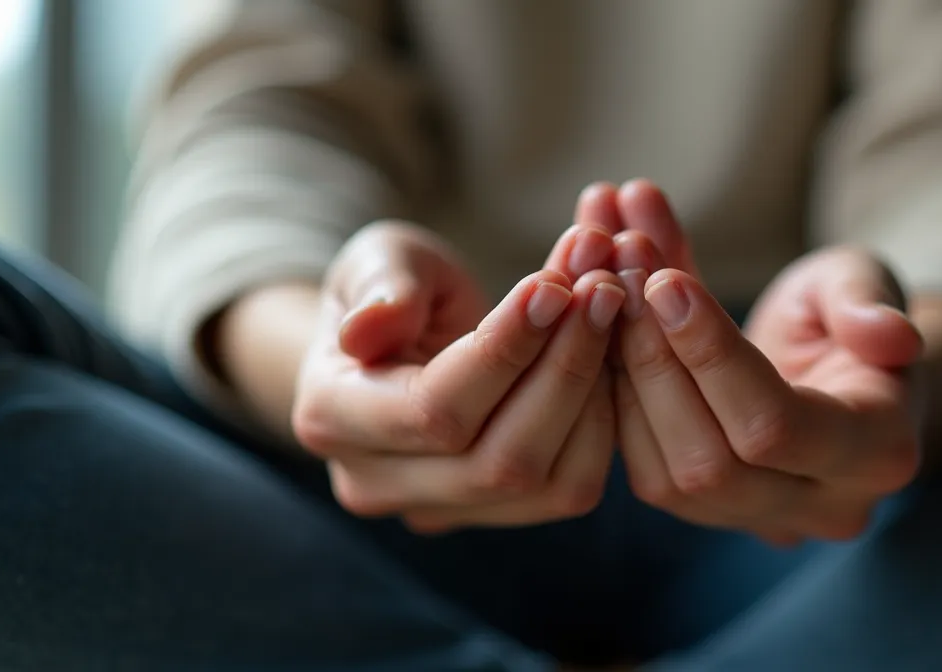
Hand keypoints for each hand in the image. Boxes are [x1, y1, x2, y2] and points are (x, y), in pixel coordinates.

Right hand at [291, 220, 624, 531]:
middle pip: (495, 461)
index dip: (503, 351)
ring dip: (593, 393)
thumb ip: (383, 285)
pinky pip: (570, 489)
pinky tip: (613, 356)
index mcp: (329, 416)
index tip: (554, 285)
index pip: (431, 410)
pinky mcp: (497, 515)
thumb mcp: (379, 259)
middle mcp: (376, 483)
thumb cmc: (393, 287)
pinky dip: (604, 423)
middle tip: (604, 290)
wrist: (405, 336)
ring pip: (542, 484)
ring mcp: (439, 511)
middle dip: (563, 369)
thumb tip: (365, 332)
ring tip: (612, 310)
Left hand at [604, 182, 924, 543]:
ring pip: (666, 476)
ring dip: (623, 373)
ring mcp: (763, 520)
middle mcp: (825, 505)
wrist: (837, 367)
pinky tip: (600, 325)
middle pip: (712, 462)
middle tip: (621, 276)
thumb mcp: (865, 283)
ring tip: (603, 286)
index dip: (712, 356)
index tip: (665, 282)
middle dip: (655, 363)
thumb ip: (870, 304)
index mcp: (880, 452)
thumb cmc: (850, 315)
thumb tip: (891, 336)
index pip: (777, 426)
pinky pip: (644, 470)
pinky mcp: (710, 512)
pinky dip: (614, 394)